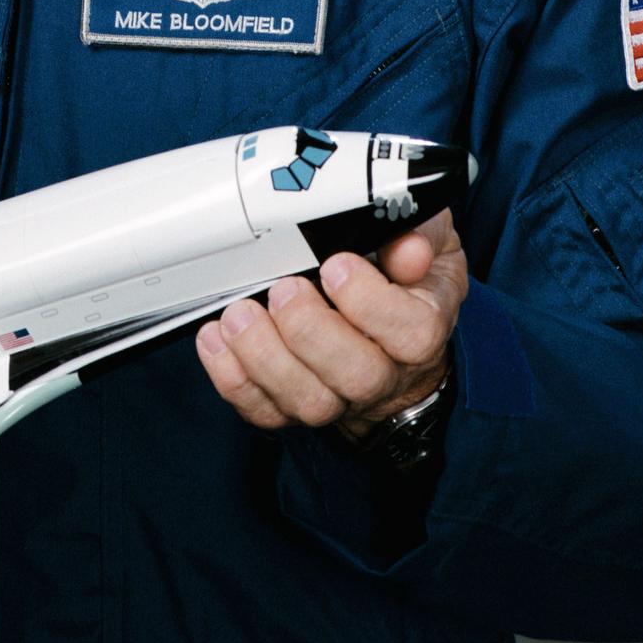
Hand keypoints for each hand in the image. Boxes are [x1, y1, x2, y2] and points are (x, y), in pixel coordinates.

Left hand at [195, 208, 467, 438]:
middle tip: (283, 289)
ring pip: (310, 402)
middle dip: (310, 332)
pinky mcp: (295, 403)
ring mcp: (339, 394)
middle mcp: (385, 371)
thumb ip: (420, 232)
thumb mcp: (425, 236)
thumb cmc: (400, 271)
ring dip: (265, 359)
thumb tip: (409, 250)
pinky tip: (217, 339)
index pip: (413, 334)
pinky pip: (266, 410)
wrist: (387, 324)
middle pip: (358, 377)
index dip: (371, 304)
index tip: (336, 266)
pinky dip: (234, 379)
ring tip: (239, 314)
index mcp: (421, 325)